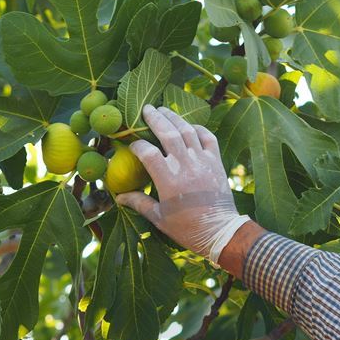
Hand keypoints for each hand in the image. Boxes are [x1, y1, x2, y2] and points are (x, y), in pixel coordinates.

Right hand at [114, 104, 250, 265]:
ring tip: (164, 109)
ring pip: (187, 130)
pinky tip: (190, 126)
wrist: (220, 231)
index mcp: (167, 179)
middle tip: (146, 108)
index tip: (131, 144)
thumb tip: (119, 197)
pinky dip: (198, 128)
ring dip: (174, 117)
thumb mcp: (159, 218)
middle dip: (155, 118)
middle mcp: (184, 165)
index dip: (137, 145)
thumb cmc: (186, 228)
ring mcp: (202, 161)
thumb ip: (139, 203)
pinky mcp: (216, 162)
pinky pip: (208, 138)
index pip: (147, 152)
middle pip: (167, 133)